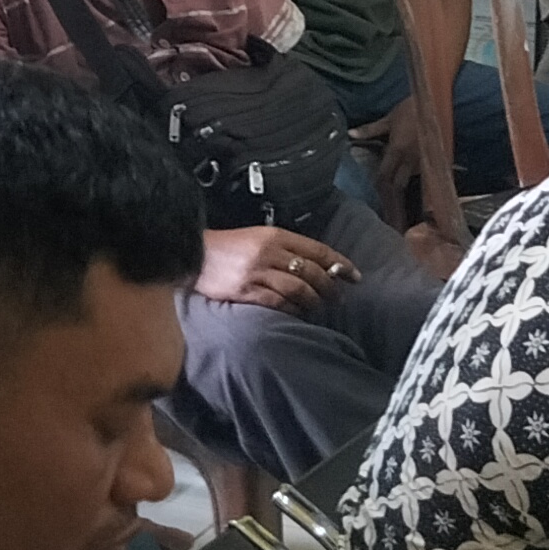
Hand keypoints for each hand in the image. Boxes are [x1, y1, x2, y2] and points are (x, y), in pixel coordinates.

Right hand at [198, 224, 347, 309]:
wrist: (193, 254)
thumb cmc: (228, 247)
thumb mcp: (258, 238)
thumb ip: (285, 249)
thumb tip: (317, 266)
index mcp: (275, 236)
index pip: (317, 250)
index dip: (340, 264)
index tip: (355, 276)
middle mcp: (269, 252)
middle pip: (312, 271)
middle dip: (330, 287)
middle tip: (339, 298)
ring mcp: (257, 272)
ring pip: (298, 289)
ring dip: (314, 301)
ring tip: (319, 308)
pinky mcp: (246, 291)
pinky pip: (278, 303)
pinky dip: (292, 310)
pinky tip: (297, 313)